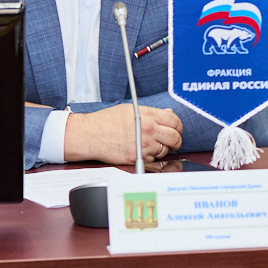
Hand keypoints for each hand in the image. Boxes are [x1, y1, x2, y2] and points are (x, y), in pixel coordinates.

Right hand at [63, 104, 183, 164]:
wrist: (90, 135)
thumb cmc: (107, 121)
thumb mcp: (131, 109)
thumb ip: (152, 112)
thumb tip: (168, 113)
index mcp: (149, 116)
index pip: (175, 121)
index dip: (177, 125)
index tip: (176, 128)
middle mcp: (149, 130)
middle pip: (175, 137)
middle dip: (176, 140)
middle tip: (172, 140)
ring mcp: (144, 145)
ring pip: (165, 150)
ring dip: (163, 148)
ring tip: (153, 144)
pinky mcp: (137, 157)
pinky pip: (153, 159)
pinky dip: (151, 156)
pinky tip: (143, 150)